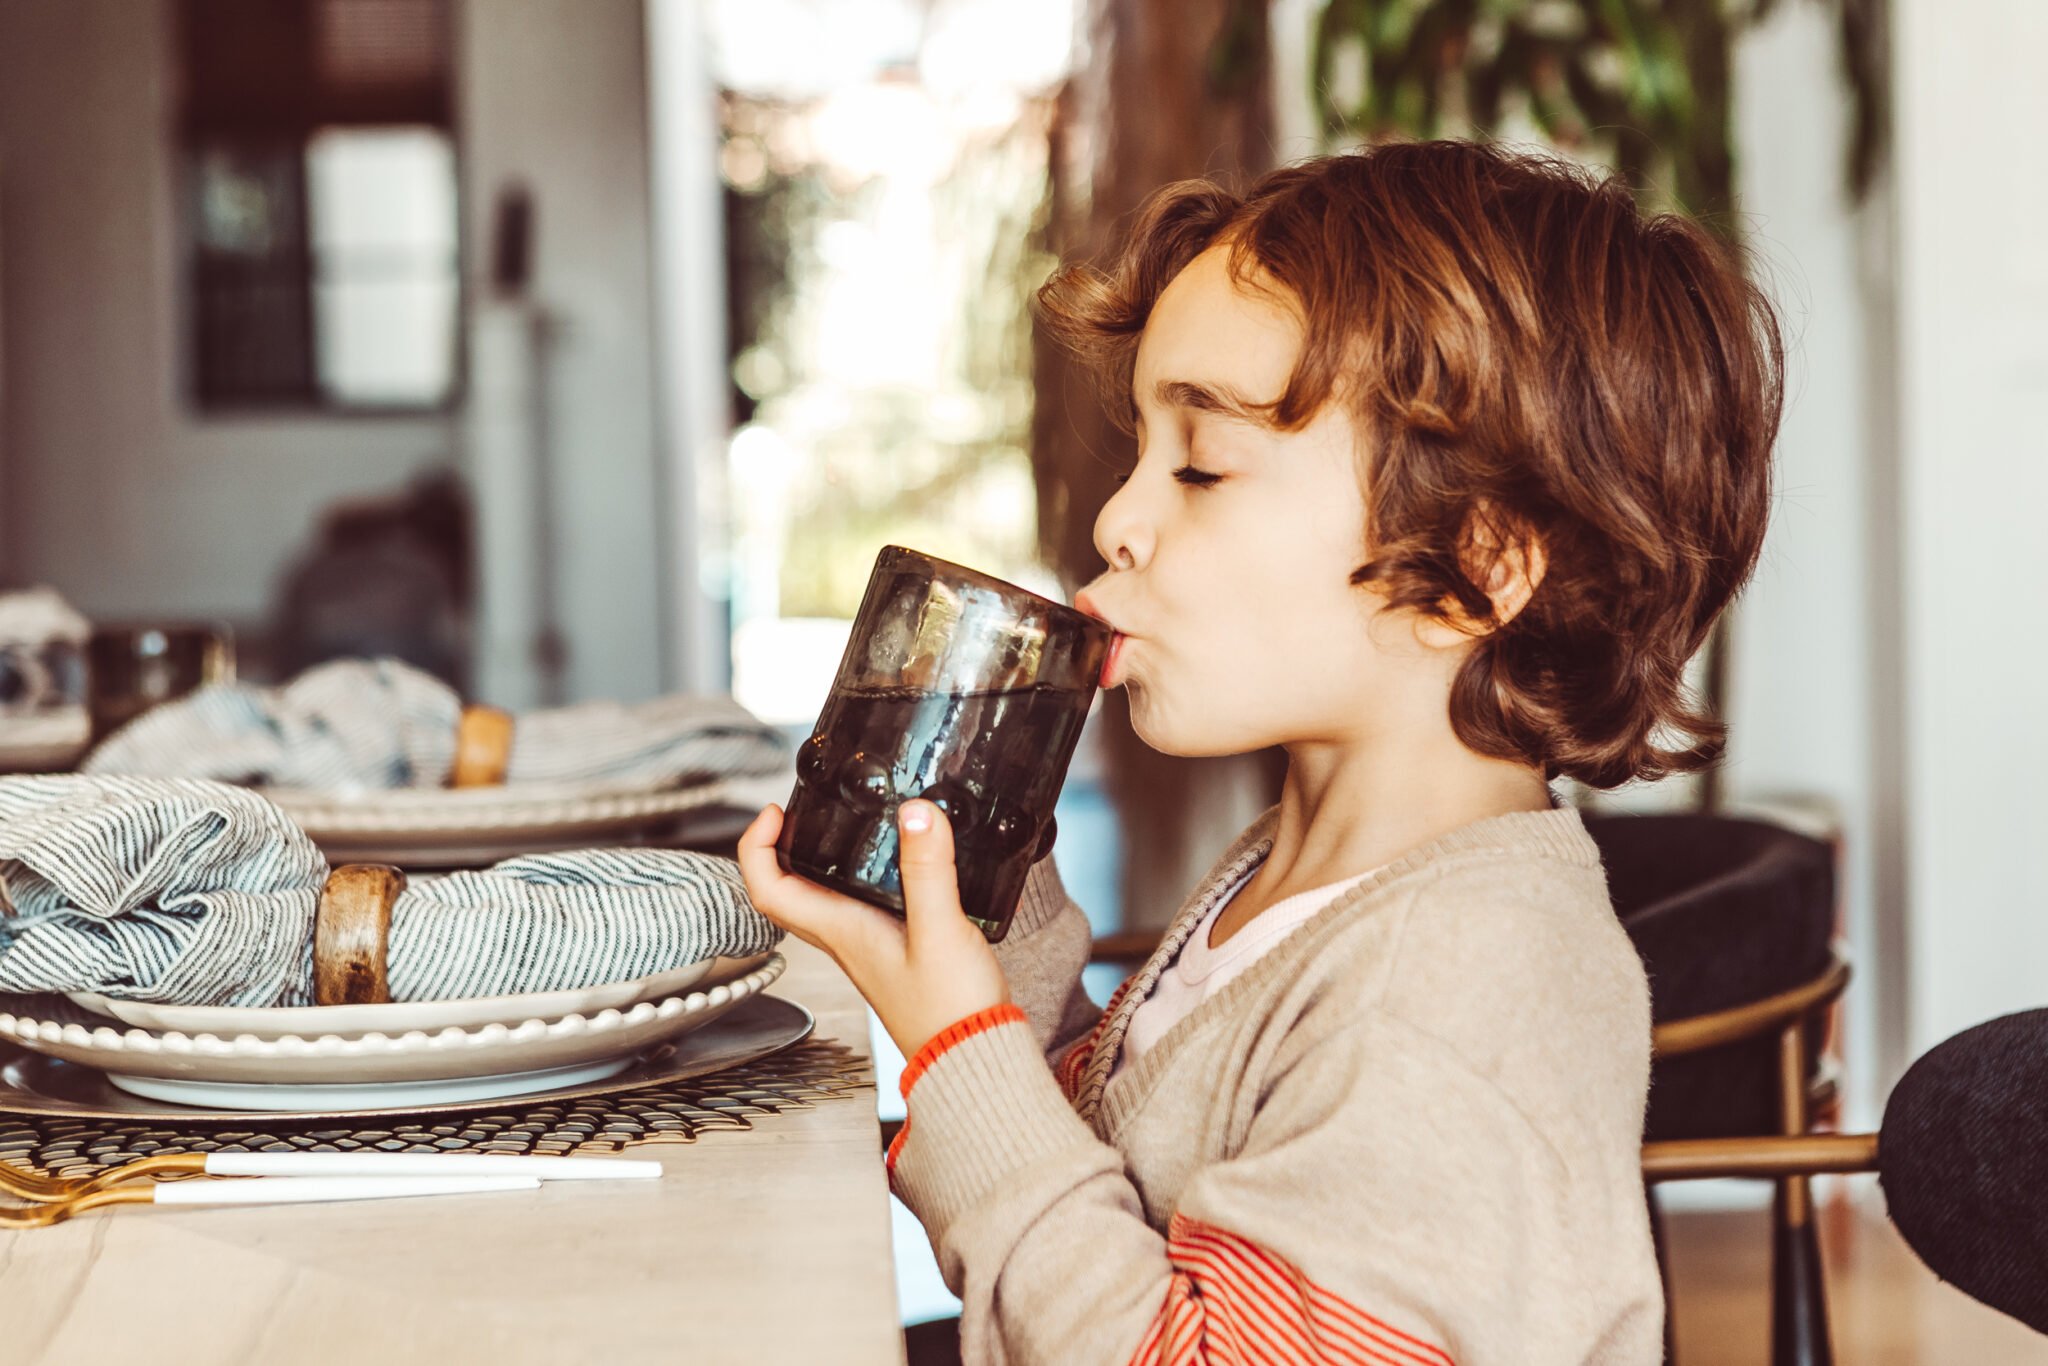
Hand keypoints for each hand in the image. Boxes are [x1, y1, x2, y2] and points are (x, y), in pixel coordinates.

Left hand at [736, 800, 1010, 1059]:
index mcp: (842, 931)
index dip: (757, 846)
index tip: (775, 812)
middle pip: (786, 892)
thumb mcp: (941, 930)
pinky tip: (896, 863)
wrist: (973, 1056)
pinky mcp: (895, 949)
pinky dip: (860, 877)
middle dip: (779, 847)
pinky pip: (858, 907)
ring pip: (820, 899)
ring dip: (817, 860)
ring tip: (842, 825)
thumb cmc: (950, 1010)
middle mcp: (846, 939)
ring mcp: (868, 946)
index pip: (769, 889)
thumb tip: (915, 812)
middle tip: (800, 812)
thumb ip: (928, 870)